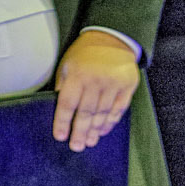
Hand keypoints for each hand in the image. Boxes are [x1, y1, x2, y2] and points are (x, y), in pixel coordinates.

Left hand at [52, 30, 139, 152]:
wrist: (112, 38)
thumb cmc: (85, 54)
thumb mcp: (67, 64)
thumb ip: (63, 86)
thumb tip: (57, 110)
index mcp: (77, 75)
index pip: (68, 103)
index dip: (63, 122)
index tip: (60, 136)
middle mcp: (95, 80)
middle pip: (86, 112)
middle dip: (80, 132)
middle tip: (76, 146)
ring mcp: (113, 83)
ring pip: (102, 113)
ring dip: (95, 130)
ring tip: (89, 142)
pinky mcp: (127, 86)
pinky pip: (118, 109)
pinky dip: (110, 121)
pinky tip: (103, 130)